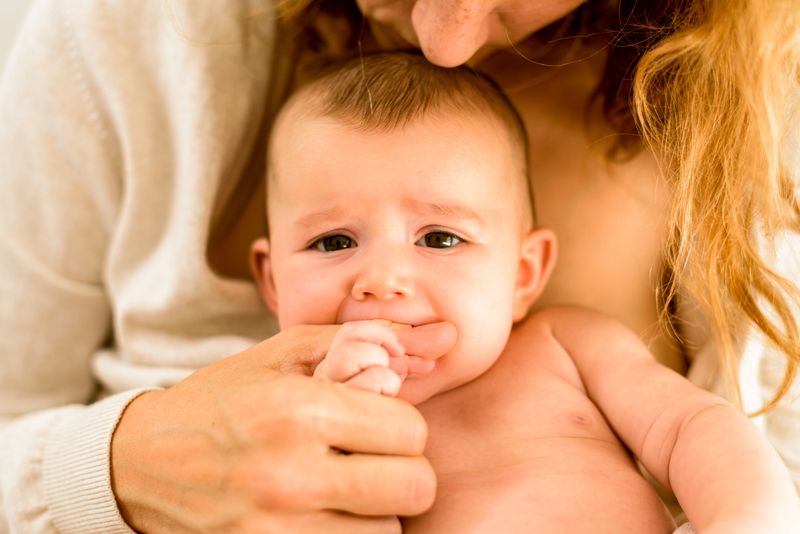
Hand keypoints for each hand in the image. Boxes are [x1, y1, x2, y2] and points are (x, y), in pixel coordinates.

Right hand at [110, 322, 455, 532]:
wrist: (140, 463)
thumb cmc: (219, 400)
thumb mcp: (280, 355)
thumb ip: (357, 340)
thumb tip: (433, 338)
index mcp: (299, 411)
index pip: (408, 432)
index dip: (403, 426)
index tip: (380, 423)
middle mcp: (292, 475)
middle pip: (412, 489)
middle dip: (405, 471)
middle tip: (379, 460)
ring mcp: (278, 528)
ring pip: (386, 532)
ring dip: (378, 510)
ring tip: (347, 488)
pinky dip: (348, 533)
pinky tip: (326, 512)